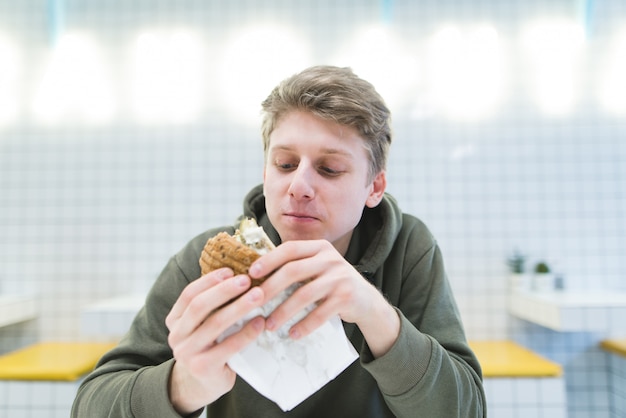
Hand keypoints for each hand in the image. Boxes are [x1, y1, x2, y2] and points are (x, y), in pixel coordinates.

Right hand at [165, 268, 265, 414]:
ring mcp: (187, 353)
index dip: (209, 280)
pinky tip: (260, 322)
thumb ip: (212, 306)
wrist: (200, 385)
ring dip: (239, 307)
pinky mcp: (203, 368)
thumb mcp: (202, 326)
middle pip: (200, 306)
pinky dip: (246, 333)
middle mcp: (177, 336)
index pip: (189, 294)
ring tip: (259, 295)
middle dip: (224, 290)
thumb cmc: (209, 347)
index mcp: (175, 320)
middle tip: (246, 279)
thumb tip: (239, 275)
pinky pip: (228, 346)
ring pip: (215, 324)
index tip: (230, 271)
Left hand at [249, 240, 399, 357]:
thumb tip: (256, 276)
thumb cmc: (332, 284)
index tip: (251, 274)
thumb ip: (296, 266)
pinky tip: (293, 333)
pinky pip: (320, 313)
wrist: (366, 300)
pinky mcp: (347, 297)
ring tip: (270, 325)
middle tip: (253, 303)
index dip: (269, 260)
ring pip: (304, 294)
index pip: (290, 249)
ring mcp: (340, 277)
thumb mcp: (318, 268)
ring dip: (284, 312)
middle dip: (270, 288)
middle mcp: (330, 259)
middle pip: (293, 271)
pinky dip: (304, 325)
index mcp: (319, 248)